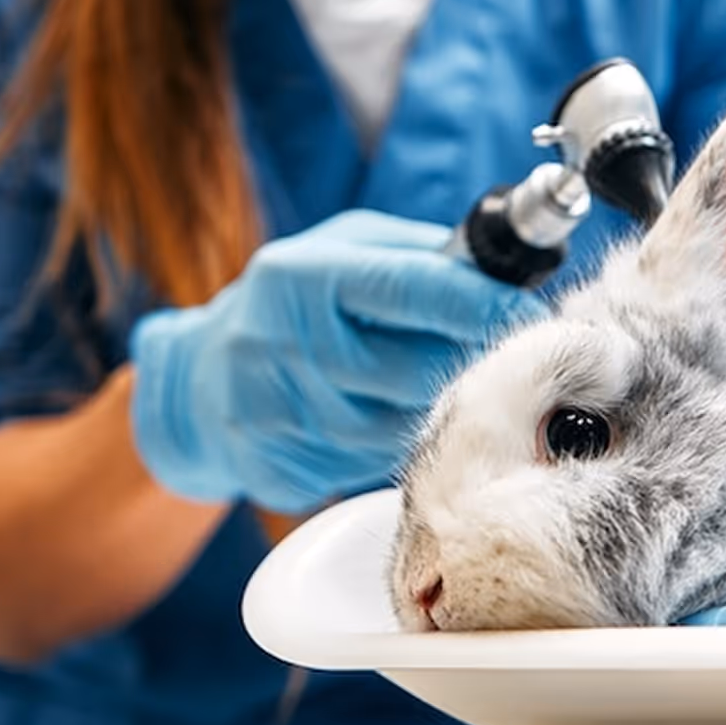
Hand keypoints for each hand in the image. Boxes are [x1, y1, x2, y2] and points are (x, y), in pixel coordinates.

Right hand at [129, 210, 545, 510]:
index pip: (410, 288)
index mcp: (299, 277)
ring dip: (445, 407)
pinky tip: (394, 416)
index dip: (481, 304)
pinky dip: (401, 440)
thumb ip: (419, 257)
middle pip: (416, 368)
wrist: (194, 384)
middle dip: (475, 361)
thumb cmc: (290, 302)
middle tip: (514, 355)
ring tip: (448, 381)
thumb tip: (507, 274)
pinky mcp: (285, 473)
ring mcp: (280, 418)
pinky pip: (376, 464)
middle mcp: (283, 346)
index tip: (530, 313)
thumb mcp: (341, 251)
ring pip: (404, 424)